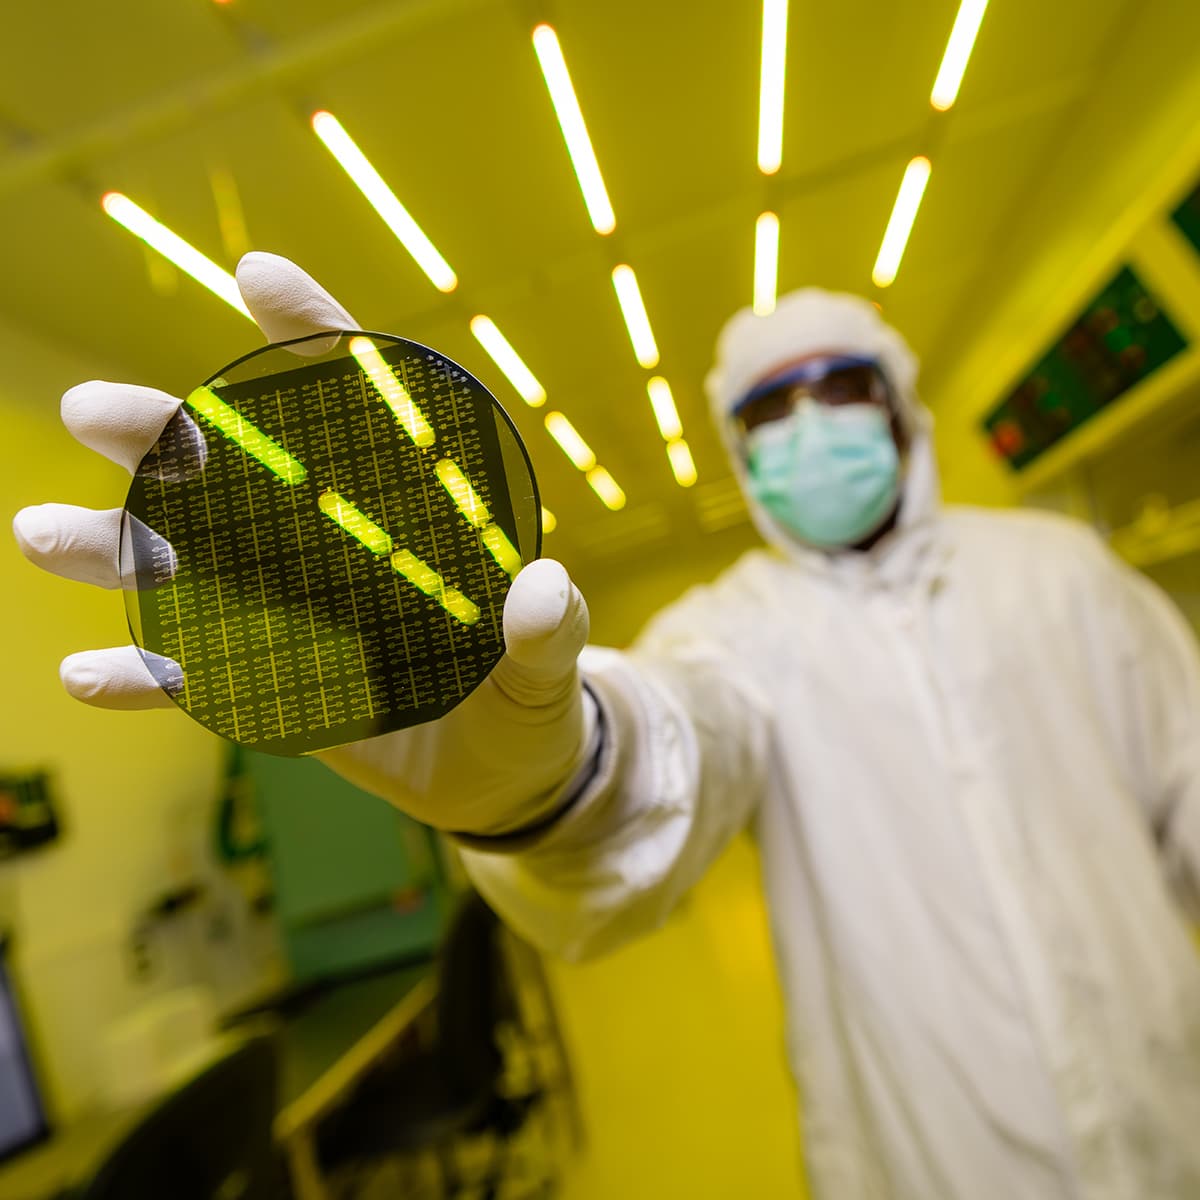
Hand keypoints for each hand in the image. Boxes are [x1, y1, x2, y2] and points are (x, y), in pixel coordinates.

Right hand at [12, 253, 592, 833]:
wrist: (500, 776)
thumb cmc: (532, 703)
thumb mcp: (551, 671)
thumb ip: (549, 634)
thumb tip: (541, 588)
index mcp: (409, 517)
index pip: (363, 409)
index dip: (316, 338)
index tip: (260, 277)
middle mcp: (336, 548)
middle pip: (245, 476)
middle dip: (169, 438)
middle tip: (92, 413)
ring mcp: (294, 615)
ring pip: (193, 566)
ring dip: (119, 547)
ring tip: (39, 534)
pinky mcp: (270, 687)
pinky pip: (193, 680)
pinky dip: (142, 677)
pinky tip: (83, 675)